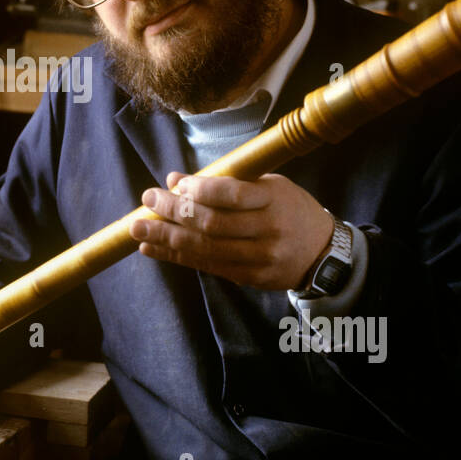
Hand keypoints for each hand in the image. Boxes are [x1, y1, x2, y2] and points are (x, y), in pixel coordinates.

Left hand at [130, 172, 333, 290]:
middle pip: (212, 224)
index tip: (172, 183)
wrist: (322, 252)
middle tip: (146, 200)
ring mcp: (260, 258)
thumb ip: (225, 183)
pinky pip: (207, 266)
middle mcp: (268, 230)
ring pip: (205, 248)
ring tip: (138, 229)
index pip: (231, 194)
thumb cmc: (289, 209)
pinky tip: (154, 247)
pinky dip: (177, 256)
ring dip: (166, 237)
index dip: (198, 189)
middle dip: (173, 212)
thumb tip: (174, 181)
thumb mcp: (268, 186)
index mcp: (274, 199)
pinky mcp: (251, 278)